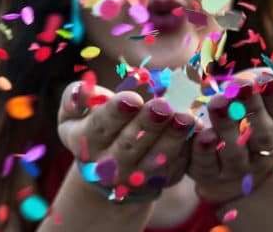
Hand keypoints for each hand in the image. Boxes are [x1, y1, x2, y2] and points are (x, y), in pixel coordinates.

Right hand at [57, 80, 196, 198]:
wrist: (108, 169)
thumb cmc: (93, 126)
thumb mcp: (73, 114)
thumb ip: (74, 99)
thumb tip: (81, 92)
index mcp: (86, 142)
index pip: (99, 127)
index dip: (115, 113)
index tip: (131, 98)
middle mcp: (109, 166)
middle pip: (130, 145)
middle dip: (147, 125)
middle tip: (162, 106)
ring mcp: (137, 177)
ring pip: (156, 159)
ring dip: (173, 139)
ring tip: (186, 118)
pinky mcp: (162, 181)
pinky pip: (177, 166)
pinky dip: (189, 149)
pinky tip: (200, 131)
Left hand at [187, 70, 272, 202]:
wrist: (224, 129)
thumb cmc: (252, 100)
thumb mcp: (270, 88)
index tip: (267, 79)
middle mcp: (265, 154)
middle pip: (263, 136)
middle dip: (251, 109)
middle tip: (240, 86)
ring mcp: (238, 167)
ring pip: (235, 154)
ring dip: (226, 127)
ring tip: (217, 103)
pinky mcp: (210, 172)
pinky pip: (207, 165)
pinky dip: (202, 149)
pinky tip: (198, 129)